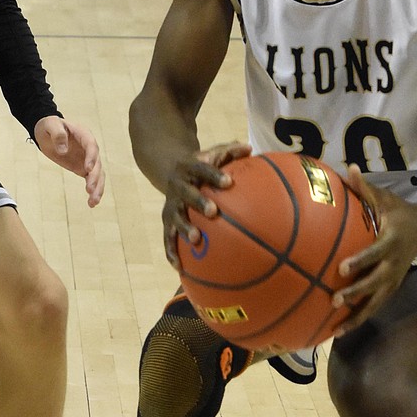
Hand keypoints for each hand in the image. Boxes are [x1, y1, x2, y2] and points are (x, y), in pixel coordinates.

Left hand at [34, 116, 103, 206]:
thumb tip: (63, 150)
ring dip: (97, 188)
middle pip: (98, 163)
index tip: (88, 169)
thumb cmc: (49, 126)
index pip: (91, 146)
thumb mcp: (50, 125)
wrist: (47, 132)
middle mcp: (89, 148)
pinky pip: (91, 180)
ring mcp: (88, 159)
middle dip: (95, 177)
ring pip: (98, 175)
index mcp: (84, 135)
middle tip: (90, 190)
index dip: (91, 157)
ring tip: (93, 202)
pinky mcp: (83, 168)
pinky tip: (91, 203)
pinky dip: (93, 191)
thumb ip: (58, 135)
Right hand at [161, 140, 250, 267]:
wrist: (167, 167)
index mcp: (191, 168)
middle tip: (213, 211)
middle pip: (187, 194)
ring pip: (175, 217)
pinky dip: (171, 252)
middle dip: (198, 202)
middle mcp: (179, 186)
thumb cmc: (200, 164)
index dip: (215, 175)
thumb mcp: (213, 152)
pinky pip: (167, 237)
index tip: (229, 182)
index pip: (203, 169)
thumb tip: (250, 148)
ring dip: (184, 228)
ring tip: (195, 239)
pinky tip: (179, 268)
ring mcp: (171, 204)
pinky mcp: (166, 220)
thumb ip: (230, 151)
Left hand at [331, 168, 416, 330]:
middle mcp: (395, 264)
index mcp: (392, 241)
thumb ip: (365, 188)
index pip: (375, 253)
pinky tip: (340, 329)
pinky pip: (376, 306)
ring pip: (377, 302)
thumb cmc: (399, 211)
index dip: (360, 261)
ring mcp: (394, 279)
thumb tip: (348, 168)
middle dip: (357, 293)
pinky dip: (360, 318)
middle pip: (376, 283)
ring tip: (336, 329)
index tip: (342, 268)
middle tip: (335, 300)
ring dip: (357, 315)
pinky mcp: (392, 288)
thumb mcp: (386, 198)